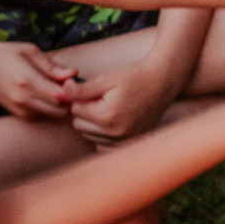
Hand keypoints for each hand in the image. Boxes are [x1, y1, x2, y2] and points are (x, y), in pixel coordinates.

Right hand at [0, 40, 75, 118]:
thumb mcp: (30, 51)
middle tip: (70, 85)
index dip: (72, 90)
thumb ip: (53, 66)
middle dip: (70, 100)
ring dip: (61, 105)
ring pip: (53, 115)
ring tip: (58, 88)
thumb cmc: (6, 53)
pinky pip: (43, 116)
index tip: (74, 80)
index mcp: (26, 80)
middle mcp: (22, 98)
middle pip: (60, 110)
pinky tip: (46, 94)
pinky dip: (50, 108)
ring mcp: (19, 109)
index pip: (60, 96)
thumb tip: (74, 74)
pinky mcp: (18, 114)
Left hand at [60, 60, 177, 146]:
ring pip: (90, 136)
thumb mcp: (107, 79)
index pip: (75, 110)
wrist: (163, 83)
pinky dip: (104, 135)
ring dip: (95, 124)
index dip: (82, 97)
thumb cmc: (134, 77)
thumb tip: (61, 91)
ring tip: (112, 107)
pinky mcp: (129, 144)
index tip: (96, 90)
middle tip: (104, 99)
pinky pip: (102, 146)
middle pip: (80, 125)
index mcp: (107, 116)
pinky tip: (115, 121)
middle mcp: (115, 133)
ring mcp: (123, 141)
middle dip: (87, 111)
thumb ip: (81, 89)